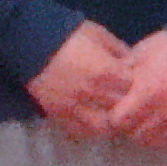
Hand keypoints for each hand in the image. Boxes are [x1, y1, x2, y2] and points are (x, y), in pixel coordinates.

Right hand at [28, 21, 132, 138]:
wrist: (32, 43)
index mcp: (106, 72)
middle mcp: (93, 93)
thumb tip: (134, 60)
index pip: (132, 87)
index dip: (133, 83)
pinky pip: (80, 130)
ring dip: (109, 121)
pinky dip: (89, 129)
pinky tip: (93, 120)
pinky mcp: (60, 114)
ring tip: (110, 114)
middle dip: (123, 102)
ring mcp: (76, 106)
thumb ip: (118, 49)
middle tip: (122, 98)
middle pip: (120, 107)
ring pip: (103, 126)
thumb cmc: (69, 35)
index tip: (130, 80)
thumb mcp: (99, 35)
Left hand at [104, 30, 166, 149]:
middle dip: (131, 127)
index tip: (119, 109)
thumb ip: (125, 72)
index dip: (116, 116)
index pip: (119, 121)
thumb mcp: (143, 52)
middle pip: (137, 135)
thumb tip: (110, 84)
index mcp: (148, 92)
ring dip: (148, 134)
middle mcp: (166, 110)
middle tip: (133, 116)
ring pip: (156, 142)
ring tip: (149, 121)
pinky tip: (165, 123)